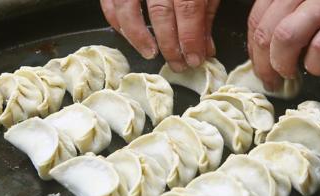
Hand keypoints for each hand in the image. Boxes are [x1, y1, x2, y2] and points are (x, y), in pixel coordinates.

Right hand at [100, 0, 219, 71]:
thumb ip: (208, 11)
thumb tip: (206, 47)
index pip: (189, 8)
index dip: (191, 38)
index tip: (195, 59)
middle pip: (161, 13)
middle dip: (170, 45)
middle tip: (178, 65)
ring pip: (130, 9)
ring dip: (139, 37)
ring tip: (151, 54)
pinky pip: (111, 2)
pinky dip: (117, 20)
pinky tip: (129, 36)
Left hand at [248, 0, 319, 89]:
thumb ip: (287, 12)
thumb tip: (266, 47)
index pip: (256, 20)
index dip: (253, 49)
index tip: (258, 64)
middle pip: (265, 33)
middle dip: (262, 64)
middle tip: (270, 80)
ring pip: (285, 38)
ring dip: (282, 65)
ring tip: (289, 75)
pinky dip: (315, 65)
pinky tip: (319, 67)